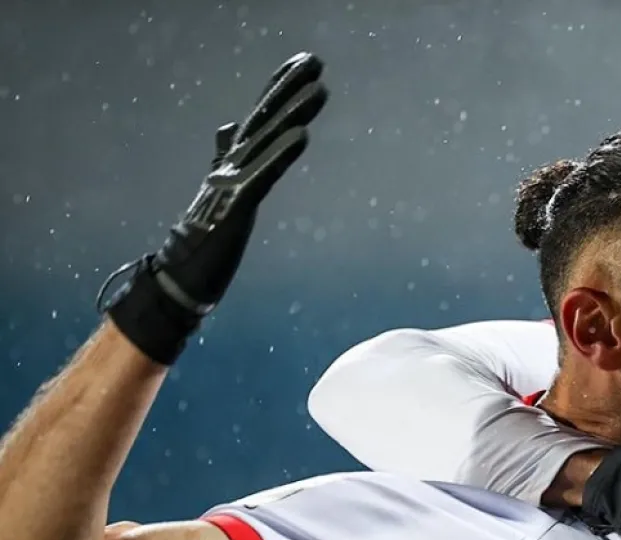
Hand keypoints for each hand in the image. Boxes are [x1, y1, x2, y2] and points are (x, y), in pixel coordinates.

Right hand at [100, 52, 327, 364]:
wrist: (179, 277)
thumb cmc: (204, 238)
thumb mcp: (222, 190)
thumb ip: (225, 156)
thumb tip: (228, 126)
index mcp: (232, 163)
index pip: (260, 118)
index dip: (280, 88)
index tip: (304, 64)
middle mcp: (229, 166)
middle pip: (264, 119)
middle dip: (289, 88)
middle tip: (315, 60)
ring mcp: (230, 184)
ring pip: (265, 141)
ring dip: (293, 113)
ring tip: (320, 90)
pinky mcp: (234, 207)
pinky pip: (261, 175)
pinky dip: (281, 154)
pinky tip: (301, 134)